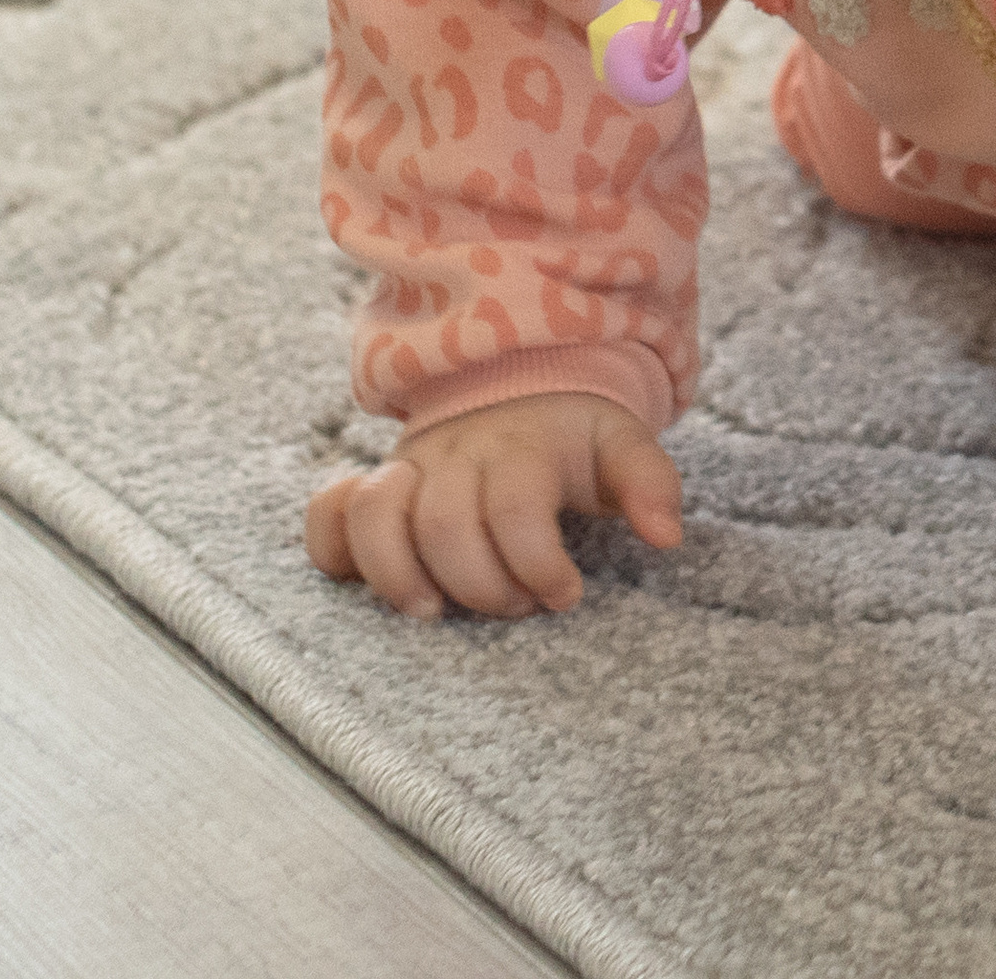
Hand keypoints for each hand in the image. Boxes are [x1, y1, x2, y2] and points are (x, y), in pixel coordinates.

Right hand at [305, 391, 679, 620]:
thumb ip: (648, 482)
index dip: (539, 565)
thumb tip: (666, 536)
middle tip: (515, 605)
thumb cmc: (573, 438)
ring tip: (432, 613)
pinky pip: (329, 512)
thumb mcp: (621, 445)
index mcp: (522, 447)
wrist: (519, 383)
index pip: (515, 507)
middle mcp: (457, 454)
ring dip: (398, 574)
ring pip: (377, 515)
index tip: (566, 594)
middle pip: (445, 523)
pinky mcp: (375, 488)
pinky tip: (362, 582)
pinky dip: (333, 547)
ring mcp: (409, 470)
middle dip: (481, 584)